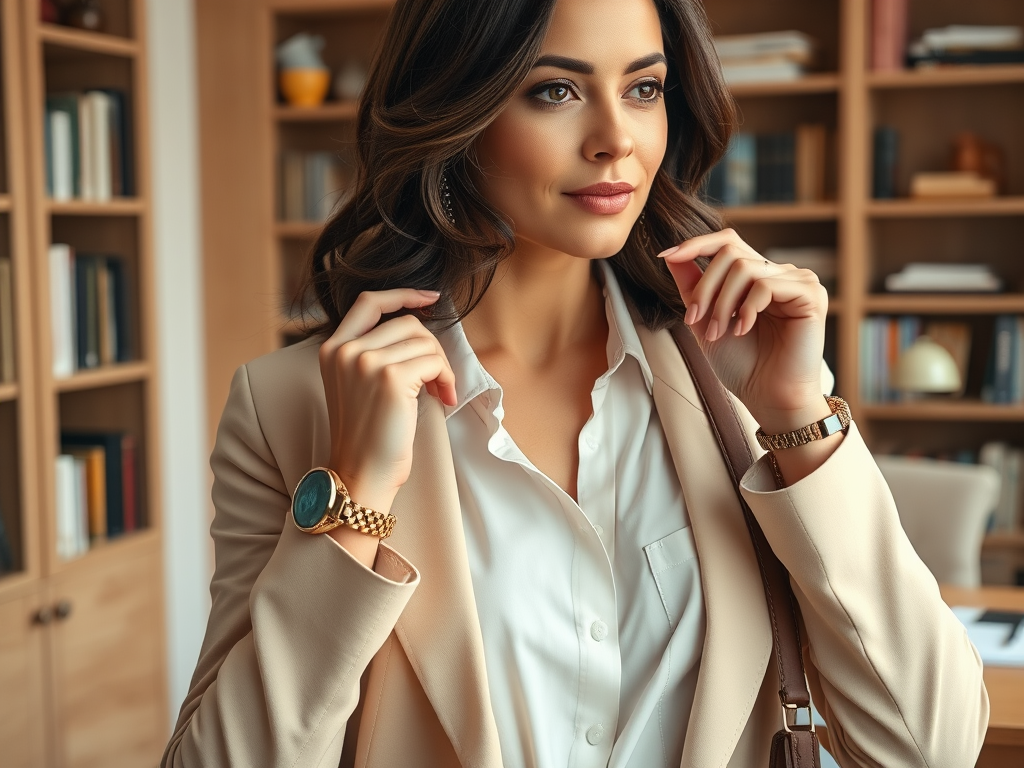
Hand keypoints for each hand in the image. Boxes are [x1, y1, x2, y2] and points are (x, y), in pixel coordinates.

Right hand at [318, 289, 456, 517]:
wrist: (360, 474)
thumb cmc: (367, 436)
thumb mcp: (357, 384)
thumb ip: (374, 352)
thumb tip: (419, 327)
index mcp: (332, 348)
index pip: (369, 302)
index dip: (403, 294)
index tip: (430, 299)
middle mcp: (345, 350)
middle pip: (406, 322)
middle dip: (431, 346)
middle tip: (438, 378)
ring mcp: (366, 362)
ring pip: (424, 341)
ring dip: (441, 366)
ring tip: (439, 392)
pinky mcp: (391, 378)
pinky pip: (434, 362)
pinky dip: (447, 379)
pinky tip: (443, 399)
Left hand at [659, 229, 829, 432]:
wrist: (767, 396)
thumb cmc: (741, 364)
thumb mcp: (705, 320)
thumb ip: (692, 287)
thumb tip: (671, 254)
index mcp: (756, 276)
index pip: (727, 242)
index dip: (695, 244)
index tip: (664, 255)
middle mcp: (778, 273)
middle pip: (730, 252)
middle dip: (705, 287)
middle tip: (694, 320)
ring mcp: (797, 281)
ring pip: (744, 268)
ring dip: (722, 303)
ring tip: (720, 332)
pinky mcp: (810, 294)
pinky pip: (767, 284)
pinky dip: (747, 308)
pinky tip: (744, 329)